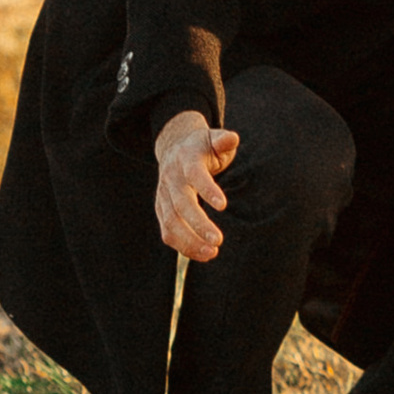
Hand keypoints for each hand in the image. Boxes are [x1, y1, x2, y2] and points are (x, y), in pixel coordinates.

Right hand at [155, 112, 238, 260]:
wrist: (175, 148)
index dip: (207, 189)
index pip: (195, 174)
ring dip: (189, 241)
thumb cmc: (202, 147)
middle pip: (181, 204)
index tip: (223, 206)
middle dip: (198, 224)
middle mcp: (172, 178)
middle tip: (218, 240)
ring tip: (212, 253)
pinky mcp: (161, 209)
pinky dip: (182, 246)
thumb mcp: (213, 138)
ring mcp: (163, 195)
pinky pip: (167, 231)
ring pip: (171, 222)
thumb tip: (232, 139)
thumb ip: (223, 140)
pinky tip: (201, 255)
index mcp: (187, 158)